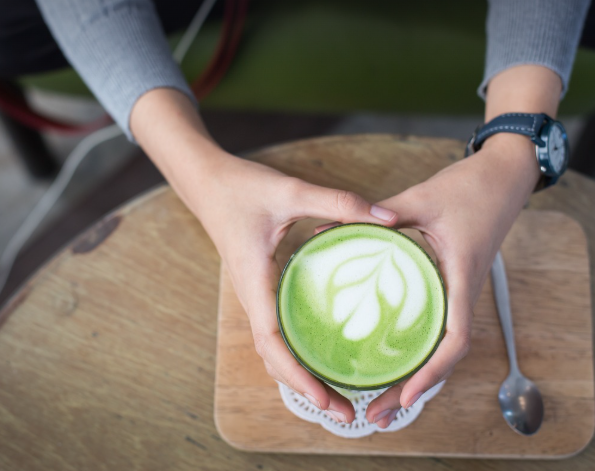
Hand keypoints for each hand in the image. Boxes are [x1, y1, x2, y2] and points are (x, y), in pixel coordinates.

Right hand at [196, 154, 397, 422]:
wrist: (206, 183)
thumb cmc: (241, 188)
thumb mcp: (290, 191)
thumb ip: (338, 203)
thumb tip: (388, 220)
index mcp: (255, 282)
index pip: (272, 341)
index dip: (297, 375)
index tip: (326, 400)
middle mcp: (253, 297)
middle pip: (274, 358)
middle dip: (306, 389)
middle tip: (345, 413)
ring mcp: (255, 295)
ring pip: (274, 348)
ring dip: (300, 376)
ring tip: (337, 397)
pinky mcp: (261, 288)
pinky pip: (276, 331)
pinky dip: (294, 353)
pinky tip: (320, 355)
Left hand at [362, 134, 539, 427]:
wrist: (502, 178)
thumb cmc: (469, 188)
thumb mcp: (421, 198)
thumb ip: (380, 214)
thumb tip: (332, 228)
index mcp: (460, 275)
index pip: (455, 337)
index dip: (432, 371)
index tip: (405, 396)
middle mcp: (463, 292)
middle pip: (444, 356)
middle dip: (413, 390)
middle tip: (377, 415)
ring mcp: (459, 292)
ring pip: (440, 346)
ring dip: (415, 376)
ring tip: (380, 400)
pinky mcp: (452, 285)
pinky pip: (438, 326)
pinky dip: (418, 351)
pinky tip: (393, 358)